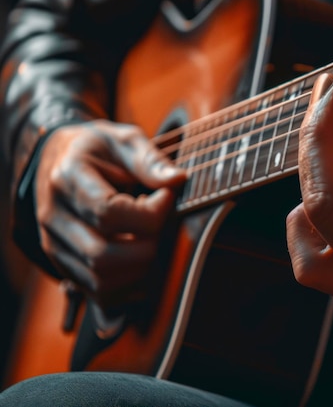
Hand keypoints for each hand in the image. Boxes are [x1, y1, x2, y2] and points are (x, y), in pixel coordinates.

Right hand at [35, 120, 185, 308]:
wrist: (61, 160)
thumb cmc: (100, 150)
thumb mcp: (124, 140)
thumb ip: (150, 160)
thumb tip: (178, 180)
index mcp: (67, 179)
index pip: (109, 213)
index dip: (150, 213)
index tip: (167, 198)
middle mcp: (53, 217)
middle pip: (103, 255)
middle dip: (148, 247)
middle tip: (163, 225)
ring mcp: (54, 245)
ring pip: (101, 281)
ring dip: (141, 269)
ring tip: (151, 239)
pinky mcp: (65, 265)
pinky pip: (100, 293)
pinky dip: (130, 287)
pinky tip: (145, 261)